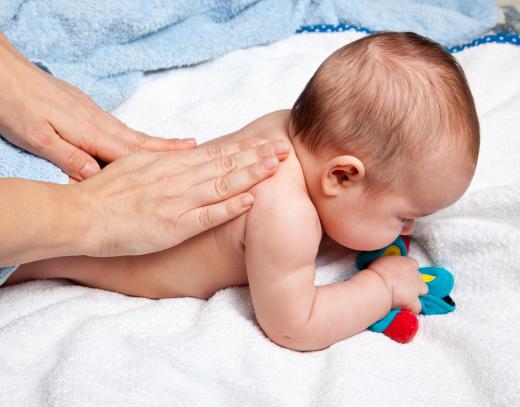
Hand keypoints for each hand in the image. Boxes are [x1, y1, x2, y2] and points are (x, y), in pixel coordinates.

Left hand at [0, 33, 192, 180]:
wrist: (4, 74)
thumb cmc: (16, 105)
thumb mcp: (37, 137)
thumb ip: (69, 158)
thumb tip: (97, 176)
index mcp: (91, 132)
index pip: (132, 152)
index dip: (161, 159)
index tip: (188, 162)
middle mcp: (99, 123)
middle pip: (140, 140)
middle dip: (169, 148)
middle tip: (196, 150)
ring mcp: (94, 115)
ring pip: (131, 134)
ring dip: (157, 143)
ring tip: (180, 147)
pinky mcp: (86, 112)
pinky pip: (119, 129)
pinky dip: (137, 138)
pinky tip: (139, 143)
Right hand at [74, 137, 289, 256]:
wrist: (83, 215)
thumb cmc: (107, 191)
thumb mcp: (137, 161)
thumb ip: (167, 154)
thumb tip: (194, 146)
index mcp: (171, 164)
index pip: (216, 152)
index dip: (244, 147)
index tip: (266, 141)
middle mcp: (178, 179)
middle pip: (225, 164)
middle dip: (257, 156)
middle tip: (285, 148)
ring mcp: (177, 202)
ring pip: (221, 184)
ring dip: (251, 174)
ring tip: (276, 166)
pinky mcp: (173, 226)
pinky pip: (206, 215)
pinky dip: (229, 206)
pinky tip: (251, 199)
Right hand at [368, 256, 427, 313]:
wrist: (377, 285)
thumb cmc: (376, 272)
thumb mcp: (384, 261)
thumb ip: (392, 265)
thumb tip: (390, 268)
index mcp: (408, 262)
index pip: (414, 264)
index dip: (409, 270)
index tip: (402, 274)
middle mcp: (415, 274)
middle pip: (420, 277)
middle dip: (413, 282)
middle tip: (402, 286)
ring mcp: (417, 288)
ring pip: (424, 290)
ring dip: (416, 293)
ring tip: (406, 297)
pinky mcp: (413, 301)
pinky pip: (417, 307)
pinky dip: (412, 308)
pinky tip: (404, 308)